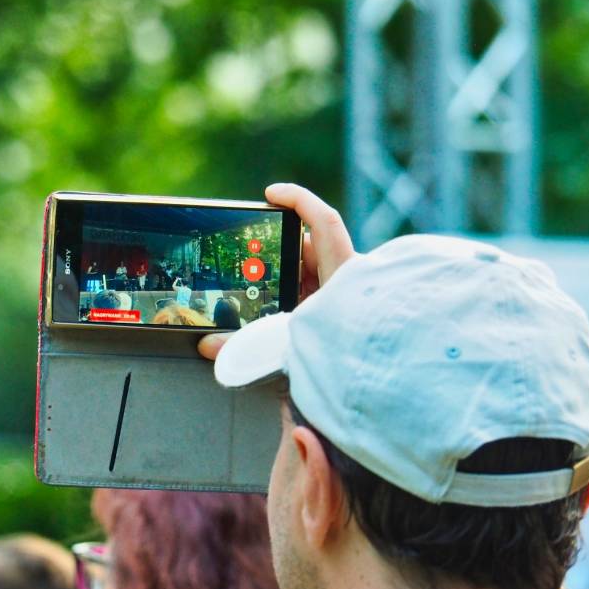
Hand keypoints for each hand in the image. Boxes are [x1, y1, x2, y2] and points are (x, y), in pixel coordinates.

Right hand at [198, 183, 356, 360]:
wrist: (380, 394)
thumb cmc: (348, 366)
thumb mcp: (294, 350)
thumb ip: (249, 347)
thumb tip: (208, 345)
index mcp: (345, 275)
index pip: (324, 222)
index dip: (297, 200)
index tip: (271, 193)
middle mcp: (349, 284)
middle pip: (310, 252)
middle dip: (277, 256)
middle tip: (251, 267)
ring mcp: (348, 301)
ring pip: (312, 278)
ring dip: (285, 284)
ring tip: (261, 300)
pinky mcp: (345, 321)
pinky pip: (316, 301)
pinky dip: (295, 304)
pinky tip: (279, 321)